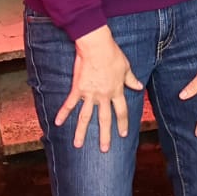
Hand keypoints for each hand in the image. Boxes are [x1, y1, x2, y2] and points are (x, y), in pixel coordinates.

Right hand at [55, 25, 144, 150]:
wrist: (97, 46)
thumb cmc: (113, 55)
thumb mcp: (126, 68)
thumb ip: (131, 80)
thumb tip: (138, 86)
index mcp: (116, 91)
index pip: (121, 111)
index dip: (122, 123)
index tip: (123, 134)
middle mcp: (103, 96)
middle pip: (104, 119)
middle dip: (104, 135)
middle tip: (104, 149)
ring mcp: (90, 94)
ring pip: (85, 117)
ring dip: (81, 132)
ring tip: (78, 144)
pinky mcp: (78, 89)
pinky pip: (70, 103)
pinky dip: (63, 113)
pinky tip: (58, 123)